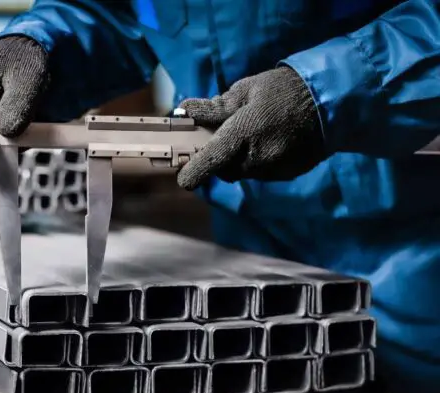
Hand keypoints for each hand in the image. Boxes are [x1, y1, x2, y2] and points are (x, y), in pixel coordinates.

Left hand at [176, 67, 326, 189]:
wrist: (331, 100)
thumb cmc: (283, 89)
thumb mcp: (245, 90)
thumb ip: (214, 106)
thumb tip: (185, 110)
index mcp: (245, 132)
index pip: (212, 159)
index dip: (195, 172)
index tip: (184, 180)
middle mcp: (259, 156)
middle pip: (226, 169)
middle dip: (221, 159)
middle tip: (225, 139)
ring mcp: (276, 168)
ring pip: (245, 172)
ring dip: (241, 160)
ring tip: (253, 135)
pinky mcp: (289, 173)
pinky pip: (263, 173)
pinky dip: (259, 162)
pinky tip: (270, 142)